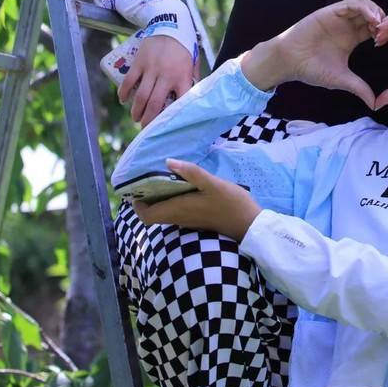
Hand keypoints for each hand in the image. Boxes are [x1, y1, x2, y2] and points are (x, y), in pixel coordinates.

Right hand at [120, 36, 194, 126]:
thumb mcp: (193, 62)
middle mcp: (166, 75)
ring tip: (136, 118)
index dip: (173, 116)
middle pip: (155, 104)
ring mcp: (151, 69)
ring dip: (136, 111)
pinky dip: (124, 93)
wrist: (170, 23)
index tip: (168, 126)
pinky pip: (129, 81)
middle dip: (149, 120)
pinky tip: (123, 100)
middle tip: (146, 128)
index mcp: (182, 76)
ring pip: (141, 96)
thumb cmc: (184, 46)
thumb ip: (193, 78)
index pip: (180, 101)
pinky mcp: (139, 62)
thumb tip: (194, 96)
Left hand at [133, 159, 260, 241]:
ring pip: (164, 213)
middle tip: (149, 178)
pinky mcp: (196, 219)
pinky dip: (170, 201)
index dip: (137, 204)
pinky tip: (181, 185)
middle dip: (146, 199)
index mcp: (179, 209)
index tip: (138, 187)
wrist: (249, 225)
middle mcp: (179, 218)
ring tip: (163, 178)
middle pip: (153, 214)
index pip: (147, 216)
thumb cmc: (231, 203)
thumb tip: (168, 162)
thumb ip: (191, 173)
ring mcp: (188, 221)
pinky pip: (175, 212)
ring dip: (159, 199)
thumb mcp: (213, 184)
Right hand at [242, 0, 384, 107]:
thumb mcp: (341, 79)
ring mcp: (339, 17)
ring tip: (378, 25)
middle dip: (382, 20)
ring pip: (364, 5)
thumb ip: (359, 88)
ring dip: (375, 12)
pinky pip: (351, 4)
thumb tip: (374, 105)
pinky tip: (370, 19)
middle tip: (385, 32)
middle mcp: (347, 26)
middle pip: (372, 13)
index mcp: (351, 38)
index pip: (373, 28)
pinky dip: (364, 8)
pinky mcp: (331, 11)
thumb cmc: (312, 69)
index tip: (384, 43)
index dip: (383, 32)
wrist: (290, 61)